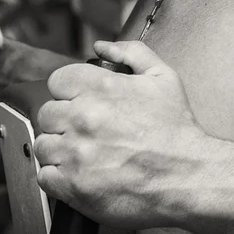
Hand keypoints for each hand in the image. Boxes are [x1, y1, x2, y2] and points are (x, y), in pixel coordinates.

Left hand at [34, 41, 209, 228]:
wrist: (190, 177)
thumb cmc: (177, 132)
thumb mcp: (164, 78)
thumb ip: (131, 53)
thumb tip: (101, 47)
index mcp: (100, 87)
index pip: (57, 82)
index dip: (70, 94)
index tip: (81, 105)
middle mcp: (83, 117)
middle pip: (47, 114)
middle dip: (64, 122)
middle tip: (87, 133)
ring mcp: (76, 153)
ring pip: (43, 145)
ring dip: (60, 150)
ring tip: (85, 156)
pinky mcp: (74, 186)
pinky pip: (45, 176)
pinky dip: (58, 177)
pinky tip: (80, 175)